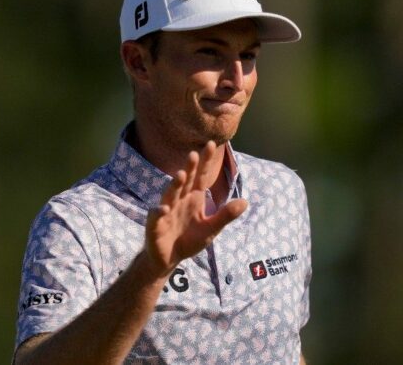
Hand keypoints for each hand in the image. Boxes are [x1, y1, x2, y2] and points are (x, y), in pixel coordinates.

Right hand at [144, 141, 247, 276]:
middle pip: (186, 181)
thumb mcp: (211, 229)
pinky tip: (163, 209)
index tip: (212, 144)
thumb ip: (226, 215)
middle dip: (190, 168)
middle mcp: (180, 200)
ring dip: (175, 185)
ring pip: (170, 195)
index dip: (206, 162)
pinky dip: (159, 212)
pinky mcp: (155, 225)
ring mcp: (166, 211)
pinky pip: (156, 217)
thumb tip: (246, 201)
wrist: (169, 259)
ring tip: (181, 175)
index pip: (201, 176)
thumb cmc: (190, 240)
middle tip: (194, 154)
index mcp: (194, 198)